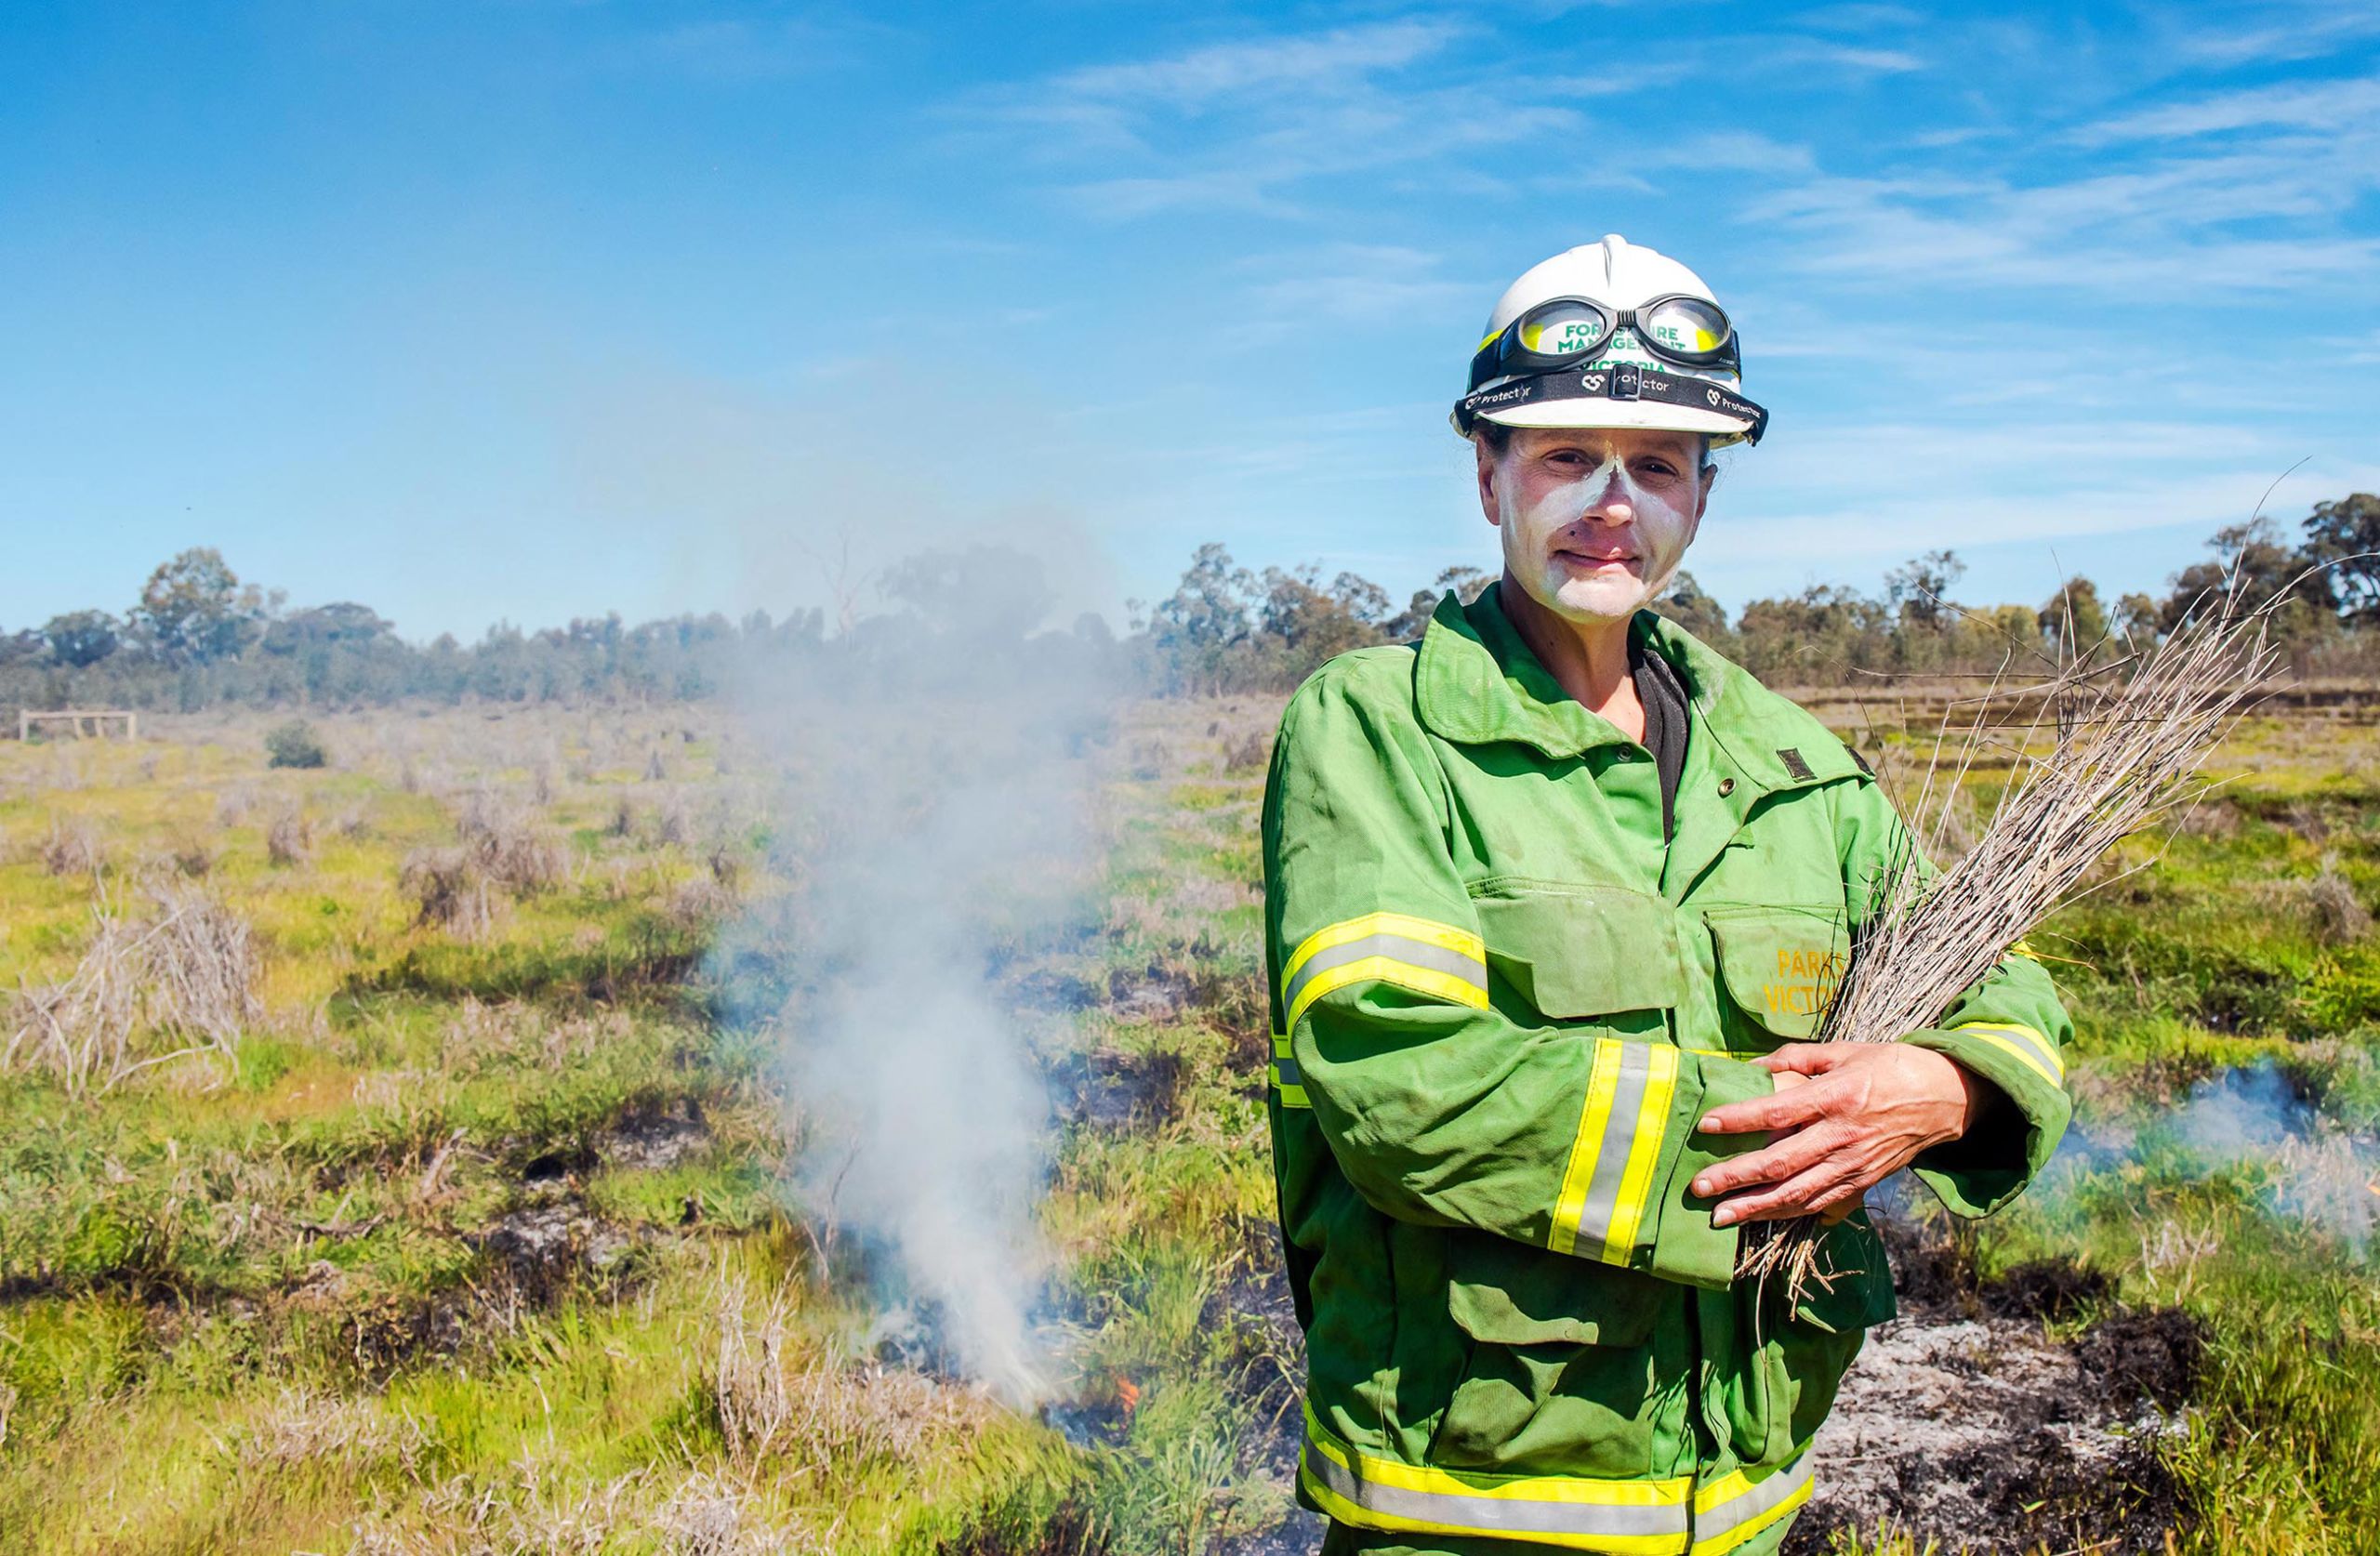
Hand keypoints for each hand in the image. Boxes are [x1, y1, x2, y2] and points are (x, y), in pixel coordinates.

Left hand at [1687, 1043, 1986, 1227]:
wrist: (1944, 1098)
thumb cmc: (1888, 1067)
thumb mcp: (1844, 1051)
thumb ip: (1796, 1058)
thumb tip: (1752, 1065)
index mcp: (1837, 1096)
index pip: (1780, 1110)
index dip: (1741, 1119)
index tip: (1707, 1125)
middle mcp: (1843, 1136)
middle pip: (1782, 1162)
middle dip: (1737, 1177)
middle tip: (1699, 1187)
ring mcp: (1854, 1164)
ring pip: (1798, 1193)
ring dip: (1756, 1208)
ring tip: (1720, 1216)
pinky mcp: (1863, 1182)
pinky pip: (1820, 1203)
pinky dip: (1788, 1214)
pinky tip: (1759, 1219)